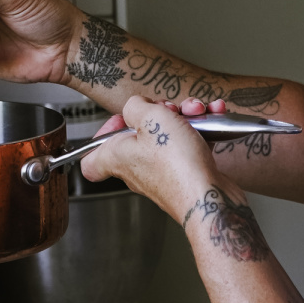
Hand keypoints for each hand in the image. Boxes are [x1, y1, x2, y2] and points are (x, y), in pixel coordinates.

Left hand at [80, 94, 218, 217]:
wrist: (209, 197)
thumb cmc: (176, 165)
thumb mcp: (150, 117)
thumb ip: (136, 105)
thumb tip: (136, 105)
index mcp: (118, 157)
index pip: (90, 159)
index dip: (102, 136)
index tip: (120, 120)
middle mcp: (137, 168)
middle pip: (138, 136)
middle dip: (158, 114)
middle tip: (168, 109)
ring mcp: (163, 173)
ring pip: (168, 137)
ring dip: (185, 117)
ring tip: (196, 110)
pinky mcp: (186, 175)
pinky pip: (190, 146)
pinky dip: (202, 130)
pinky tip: (213, 116)